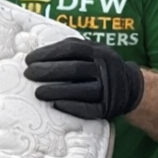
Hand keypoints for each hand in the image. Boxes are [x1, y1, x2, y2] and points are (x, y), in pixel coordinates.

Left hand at [24, 39, 144, 120]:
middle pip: (74, 69)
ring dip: (56, 91)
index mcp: (99, 51)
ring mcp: (108, 89)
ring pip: (81, 90)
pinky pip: (88, 109)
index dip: (47, 54)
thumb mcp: (90, 51)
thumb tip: (35, 53)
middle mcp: (105, 68)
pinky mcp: (108, 107)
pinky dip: (71, 107)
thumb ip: (68, 49)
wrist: (129, 87)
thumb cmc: (98, 67)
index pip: (71, 49)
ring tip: (37, 93)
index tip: (28, 60)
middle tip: (28, 75)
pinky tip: (55, 106)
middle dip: (47, 71)